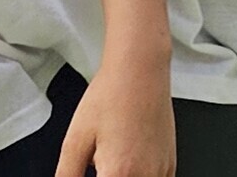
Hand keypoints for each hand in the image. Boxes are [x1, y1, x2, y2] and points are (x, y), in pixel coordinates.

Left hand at [55, 59, 173, 175]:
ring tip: (108, 166)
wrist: (140, 70)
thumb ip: (67, 176)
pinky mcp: (170, 163)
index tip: (90, 172)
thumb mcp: (75, 141)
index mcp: (119, 174)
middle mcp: (145, 175)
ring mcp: (161, 170)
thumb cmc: (110, 97)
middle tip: (98, 165)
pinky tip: (127, 168)